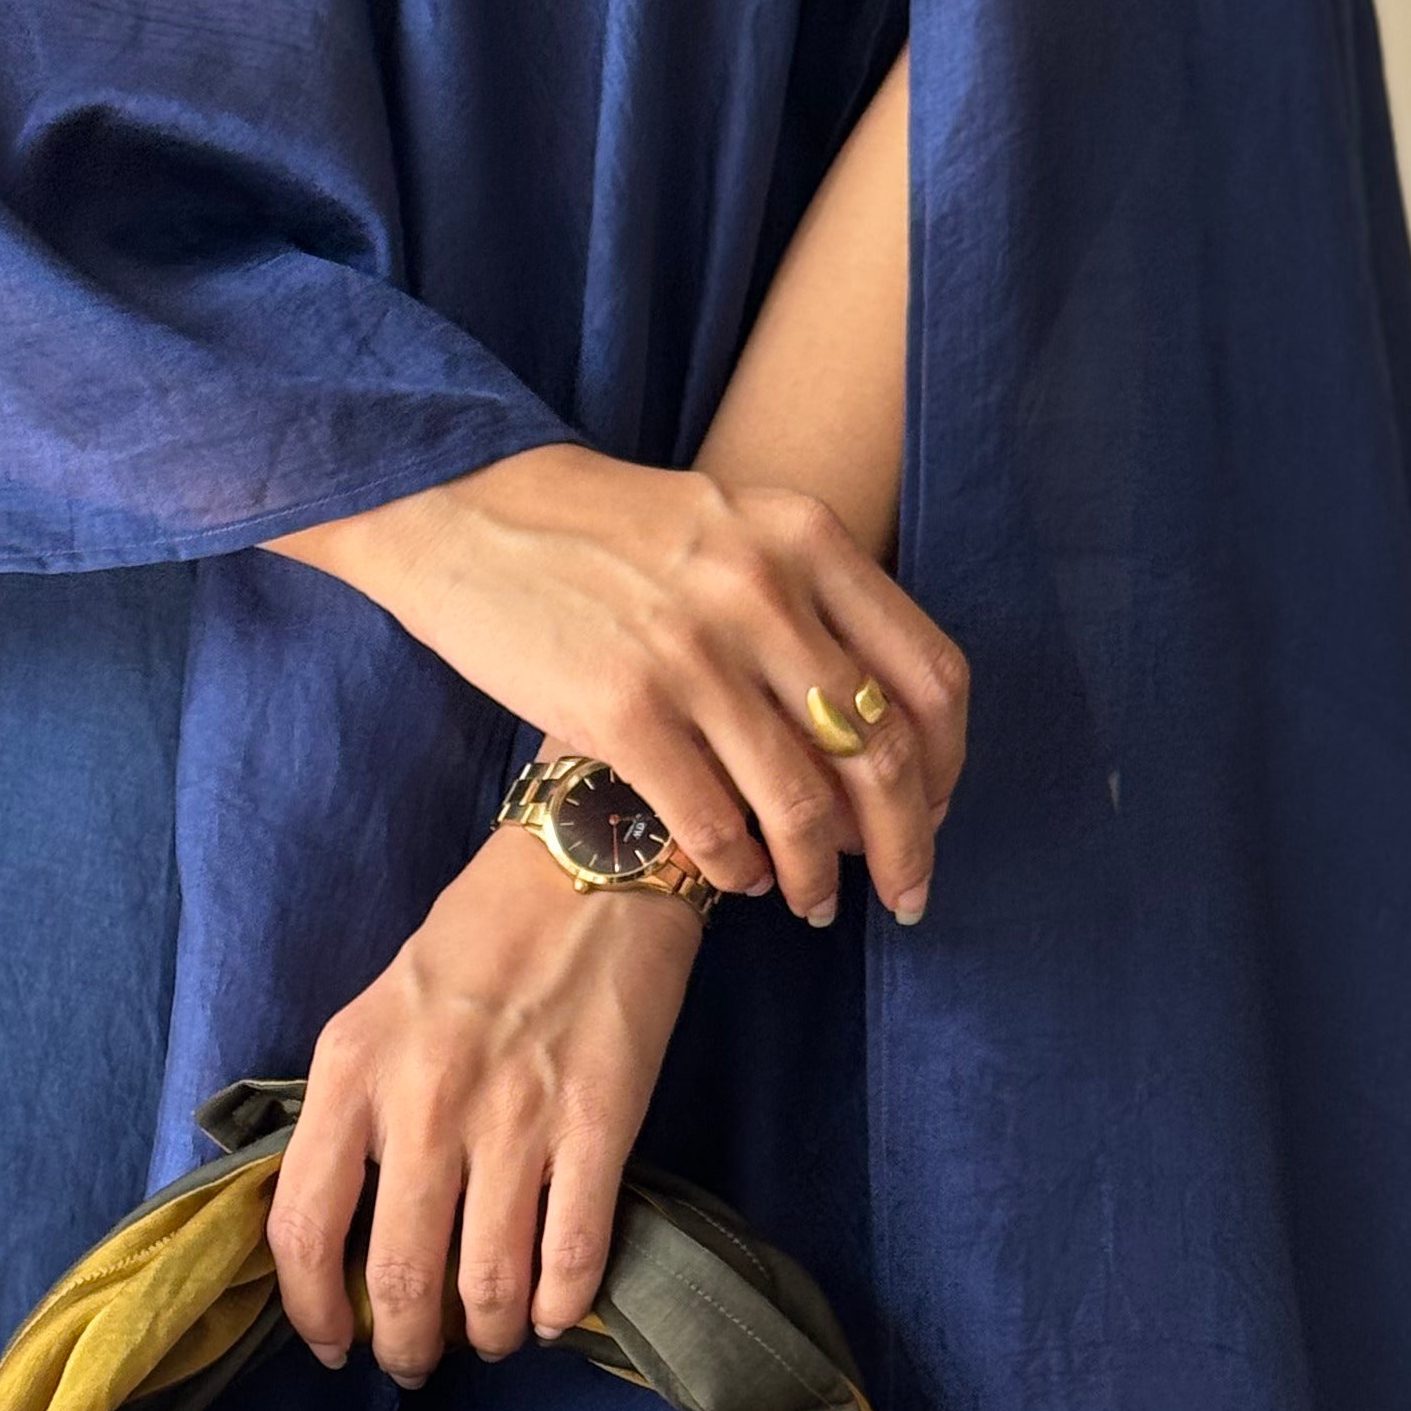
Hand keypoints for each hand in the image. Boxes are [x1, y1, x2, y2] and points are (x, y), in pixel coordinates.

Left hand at [267, 827, 701, 1377]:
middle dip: (408, 1346)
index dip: (312, 1311)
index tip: (334, 1341)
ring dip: (489, 1335)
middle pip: (400, 1279)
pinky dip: (562, 1310)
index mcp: (352, 1071)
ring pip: (489, 1287)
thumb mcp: (377, 1013)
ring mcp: (515, 1120)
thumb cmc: (476, 940)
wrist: (587, 868)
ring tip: (492, 1337)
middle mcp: (424, 1103)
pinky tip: (556, 1314)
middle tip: (419, 1359)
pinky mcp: (599, 1126)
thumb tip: (350, 1229)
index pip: (302, 1228)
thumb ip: (355, 1112)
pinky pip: (573, 1258)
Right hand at [270, 440, 965, 927]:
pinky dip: (738, 870)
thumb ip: (805, 603)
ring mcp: (694, 650)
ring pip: (803, 802)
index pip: (929, 674)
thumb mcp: (729, 527)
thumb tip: (866, 737)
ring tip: (815, 903)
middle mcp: (765, 590)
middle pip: (883, 753)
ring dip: (819, 873)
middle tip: (904, 896)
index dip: (949, 765)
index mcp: (807, 538)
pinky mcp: (623, 706)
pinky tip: (737, 882)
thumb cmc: (599, 533)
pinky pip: (712, 822)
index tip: (935, 813)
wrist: (462, 507)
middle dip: (906, 845)